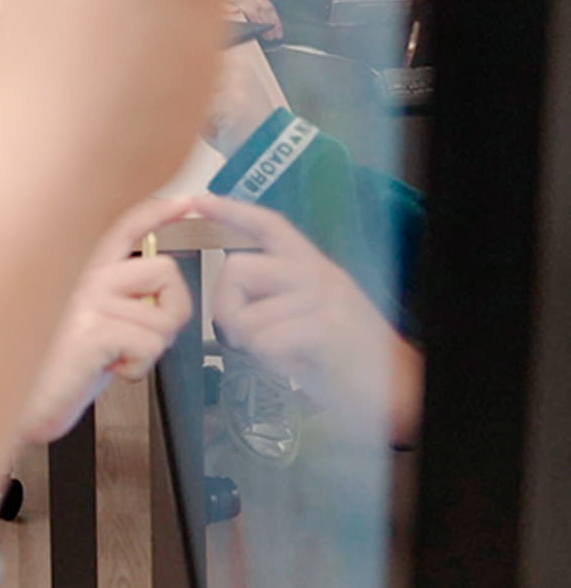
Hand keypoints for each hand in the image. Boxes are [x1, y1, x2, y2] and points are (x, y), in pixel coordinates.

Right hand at [22, 198, 197, 441]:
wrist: (16, 406)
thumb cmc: (50, 372)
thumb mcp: (87, 324)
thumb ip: (117, 301)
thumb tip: (159, 298)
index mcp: (81, 272)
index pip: (125, 226)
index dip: (160, 211)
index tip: (187, 202)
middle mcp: (83, 278)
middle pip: (166, 270)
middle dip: (173, 310)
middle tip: (146, 337)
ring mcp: (86, 301)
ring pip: (163, 318)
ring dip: (151, 350)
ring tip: (116, 360)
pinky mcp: (92, 330)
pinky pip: (151, 345)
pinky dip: (139, 368)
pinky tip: (108, 371)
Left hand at [201, 194, 422, 444]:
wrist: (390, 387)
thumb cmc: (340, 357)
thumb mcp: (304, 316)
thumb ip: (271, 298)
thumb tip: (228, 297)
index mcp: (312, 266)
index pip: (269, 224)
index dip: (231, 210)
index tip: (198, 199)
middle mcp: (318, 273)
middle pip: (237, 268)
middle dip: (226, 307)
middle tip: (245, 336)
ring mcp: (325, 297)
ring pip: (247, 315)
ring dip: (252, 344)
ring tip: (284, 352)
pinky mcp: (329, 326)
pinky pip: (267, 340)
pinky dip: (271, 360)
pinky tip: (298, 362)